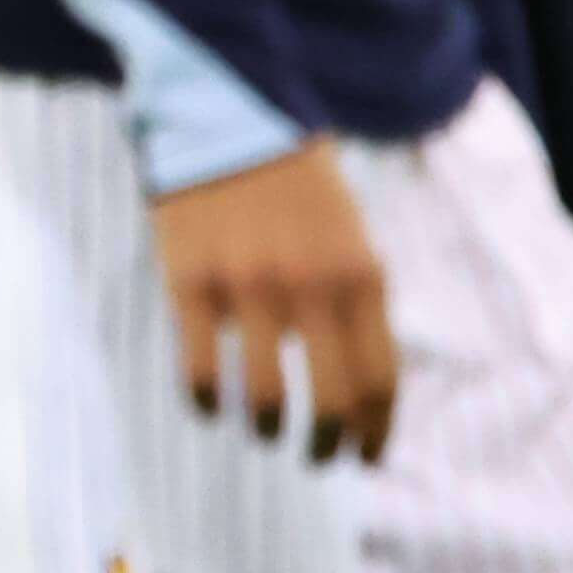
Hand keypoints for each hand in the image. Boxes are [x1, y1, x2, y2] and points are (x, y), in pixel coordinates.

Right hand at [151, 141, 396, 463]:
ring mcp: (249, 287)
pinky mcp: (192, 283)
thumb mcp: (351, 238)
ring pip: (267, 396)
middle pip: (334, 401)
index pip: (380, 380)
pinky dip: (206, 401)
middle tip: (316, 457)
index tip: (364, 457)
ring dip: (268, 429)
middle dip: (328, 444)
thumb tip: (358, 388)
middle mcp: (312, 287)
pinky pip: (202, 370)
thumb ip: (357, 304)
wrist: (228, 115)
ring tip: (263, 431)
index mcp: (361, 276)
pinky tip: (209, 405)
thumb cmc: (295, 187)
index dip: (375, 432)